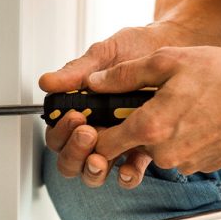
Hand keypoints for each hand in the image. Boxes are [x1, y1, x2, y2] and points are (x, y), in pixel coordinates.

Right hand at [39, 26, 171, 188]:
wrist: (172, 44)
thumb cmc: (136, 47)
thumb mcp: (105, 54)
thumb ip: (78, 70)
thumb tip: (48, 82)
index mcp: (82, 108)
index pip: (58, 134)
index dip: (60, 133)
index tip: (74, 117)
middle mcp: (98, 127)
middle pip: (72, 159)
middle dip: (74, 153)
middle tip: (87, 133)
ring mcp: (120, 139)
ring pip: (97, 169)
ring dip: (94, 168)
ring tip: (101, 156)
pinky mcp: (143, 145)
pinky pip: (130, 170)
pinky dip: (127, 175)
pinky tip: (128, 168)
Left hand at [86, 46, 220, 180]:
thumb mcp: (167, 61)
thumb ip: (124, 75)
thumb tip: (95, 83)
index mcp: (153, 127)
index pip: (106, 145)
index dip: (97, 134)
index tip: (100, 124)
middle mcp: (168, 153)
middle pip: (135, 147)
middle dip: (138, 127)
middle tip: (158, 102)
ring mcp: (189, 163)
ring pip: (161, 151)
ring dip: (164, 134)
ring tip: (186, 106)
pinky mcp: (206, 165)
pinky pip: (183, 155)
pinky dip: (185, 140)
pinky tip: (201, 119)